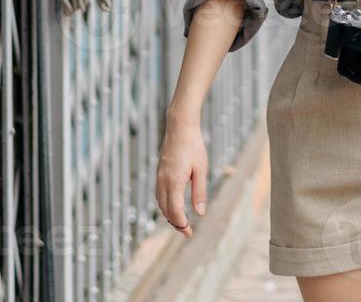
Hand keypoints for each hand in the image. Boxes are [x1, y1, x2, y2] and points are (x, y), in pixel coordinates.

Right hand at [154, 117, 207, 238]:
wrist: (180, 127)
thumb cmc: (194, 146)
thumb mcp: (201, 169)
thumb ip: (199, 192)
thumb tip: (200, 212)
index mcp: (174, 181)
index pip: (175, 210)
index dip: (182, 224)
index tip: (189, 233)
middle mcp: (163, 180)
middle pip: (165, 210)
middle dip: (175, 223)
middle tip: (187, 232)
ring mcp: (159, 176)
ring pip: (160, 203)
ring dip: (169, 215)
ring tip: (180, 222)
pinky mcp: (159, 172)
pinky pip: (159, 194)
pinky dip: (164, 204)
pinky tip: (172, 206)